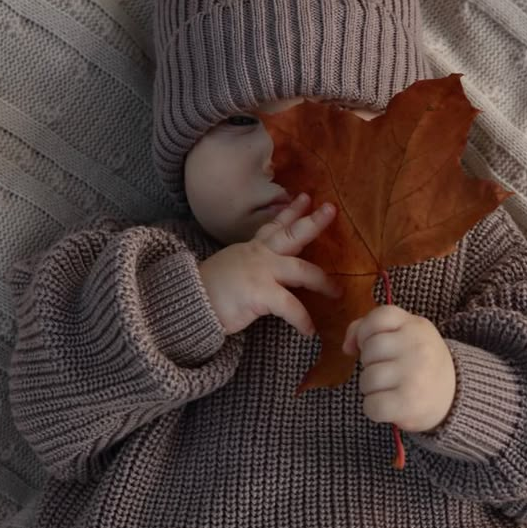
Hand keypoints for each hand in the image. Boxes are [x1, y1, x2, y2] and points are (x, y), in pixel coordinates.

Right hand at [198, 193, 340, 335]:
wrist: (189, 302)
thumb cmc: (210, 290)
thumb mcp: (232, 267)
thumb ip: (251, 265)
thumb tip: (269, 273)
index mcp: (252, 249)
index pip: (274, 226)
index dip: (291, 211)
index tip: (306, 198)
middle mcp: (259, 255)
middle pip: (292, 235)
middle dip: (313, 223)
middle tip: (331, 210)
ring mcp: (261, 272)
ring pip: (301, 270)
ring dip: (323, 281)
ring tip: (337, 292)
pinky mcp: (261, 293)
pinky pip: (291, 306)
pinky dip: (302, 319)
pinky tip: (309, 330)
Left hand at [342, 305, 455, 432]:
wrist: (455, 397)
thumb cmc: (420, 363)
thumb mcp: (405, 336)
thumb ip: (371, 329)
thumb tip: (348, 346)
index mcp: (417, 326)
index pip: (379, 317)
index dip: (364, 332)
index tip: (369, 344)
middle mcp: (417, 347)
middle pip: (368, 351)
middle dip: (370, 363)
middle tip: (388, 370)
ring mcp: (413, 375)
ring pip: (367, 379)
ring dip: (371, 388)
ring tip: (390, 388)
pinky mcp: (408, 403)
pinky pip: (371, 405)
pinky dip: (374, 409)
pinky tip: (389, 405)